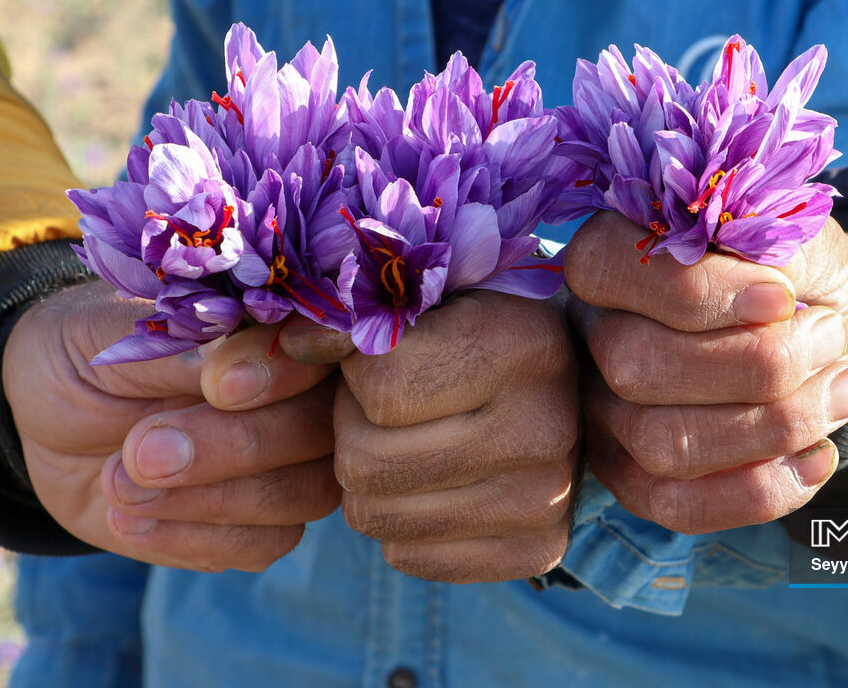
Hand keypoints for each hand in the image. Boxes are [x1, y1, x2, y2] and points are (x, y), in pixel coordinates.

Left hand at [4, 280, 343, 570]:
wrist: (41, 421)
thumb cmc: (83, 352)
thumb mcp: (114, 336)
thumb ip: (181, 348)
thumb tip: (230, 364)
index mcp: (279, 327)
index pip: (327, 348)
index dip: (286, 373)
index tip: (218, 386)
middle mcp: (302, 394)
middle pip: (321, 431)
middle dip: (235, 447)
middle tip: (141, 450)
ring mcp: (289, 462)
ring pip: (306, 494)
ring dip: (211, 500)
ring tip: (120, 484)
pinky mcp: (259, 521)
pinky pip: (266, 543)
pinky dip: (195, 538)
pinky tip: (129, 519)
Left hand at [281, 290, 579, 582]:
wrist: (571, 377)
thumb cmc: (475, 323)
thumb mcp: (423, 293)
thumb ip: (347, 314)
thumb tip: (276, 353)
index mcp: (520, 344)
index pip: (378, 389)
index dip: (353, 371)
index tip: (379, 354)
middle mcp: (544, 427)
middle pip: (365, 463)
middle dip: (352, 428)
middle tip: (385, 404)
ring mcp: (547, 498)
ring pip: (375, 516)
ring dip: (370, 477)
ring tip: (408, 437)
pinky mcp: (539, 549)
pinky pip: (408, 555)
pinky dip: (402, 521)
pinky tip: (435, 479)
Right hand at [564, 211, 847, 534]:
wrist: (819, 323)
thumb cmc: (795, 268)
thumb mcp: (792, 228)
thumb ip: (766, 237)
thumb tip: (770, 283)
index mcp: (606, 255)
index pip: (603, 267)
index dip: (694, 292)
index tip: (783, 297)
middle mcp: (586, 333)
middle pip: (635, 366)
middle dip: (753, 365)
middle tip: (830, 337)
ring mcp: (601, 410)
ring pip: (659, 443)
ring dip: (771, 425)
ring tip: (846, 390)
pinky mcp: (631, 475)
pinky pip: (677, 505)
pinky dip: (760, 490)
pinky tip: (818, 458)